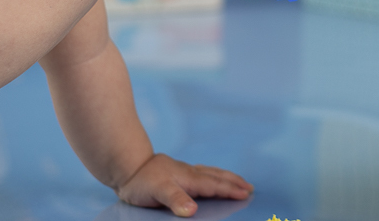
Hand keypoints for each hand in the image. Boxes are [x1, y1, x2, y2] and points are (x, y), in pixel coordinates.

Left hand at [117, 153, 252, 217]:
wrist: (128, 167)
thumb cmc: (142, 182)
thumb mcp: (157, 192)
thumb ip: (175, 200)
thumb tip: (193, 210)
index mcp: (190, 179)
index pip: (215, 186)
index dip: (231, 190)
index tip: (246, 193)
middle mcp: (191, 173)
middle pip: (218, 177)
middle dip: (234, 182)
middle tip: (250, 187)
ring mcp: (186, 171)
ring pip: (212, 173)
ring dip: (227, 177)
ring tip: (239, 181)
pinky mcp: (179, 172)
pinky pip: (204, 172)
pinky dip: (215, 174)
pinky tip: (212, 176)